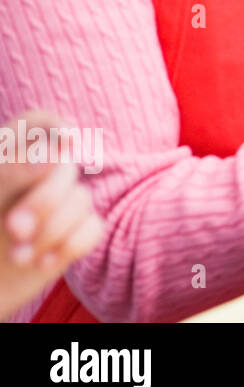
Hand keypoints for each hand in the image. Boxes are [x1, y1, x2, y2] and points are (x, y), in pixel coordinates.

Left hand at [0, 111, 104, 320]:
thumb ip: (12, 172)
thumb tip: (60, 151)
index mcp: (7, 159)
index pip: (35, 123)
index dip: (54, 125)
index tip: (67, 142)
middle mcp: (37, 176)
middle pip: (65, 165)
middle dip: (45, 199)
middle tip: (14, 228)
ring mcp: (59, 204)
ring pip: (82, 199)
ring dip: (50, 232)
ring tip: (18, 256)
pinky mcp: (75, 233)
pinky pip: (93, 228)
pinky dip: (70, 246)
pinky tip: (41, 262)